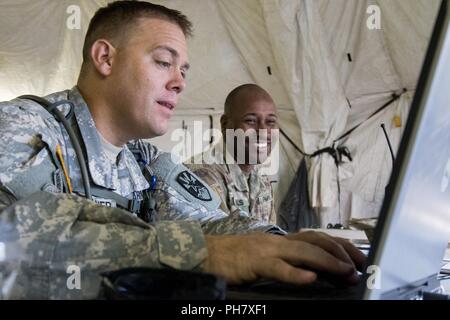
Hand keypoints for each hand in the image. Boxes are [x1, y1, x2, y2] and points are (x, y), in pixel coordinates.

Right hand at [203, 231, 366, 286]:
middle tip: (359, 267)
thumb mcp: (267, 255)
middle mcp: (279, 241)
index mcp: (283, 240)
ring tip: (345, 272)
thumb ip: (289, 259)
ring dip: (326, 262)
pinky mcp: (253, 262)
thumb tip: (316, 271)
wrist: (207, 252)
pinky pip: (276, 268)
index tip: (358, 257)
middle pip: (315, 240)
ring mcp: (267, 250)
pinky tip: (309, 280)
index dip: (340, 245)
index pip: (318, 237)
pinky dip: (294, 274)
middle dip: (340, 252)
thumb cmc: (237, 256)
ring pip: (302, 251)